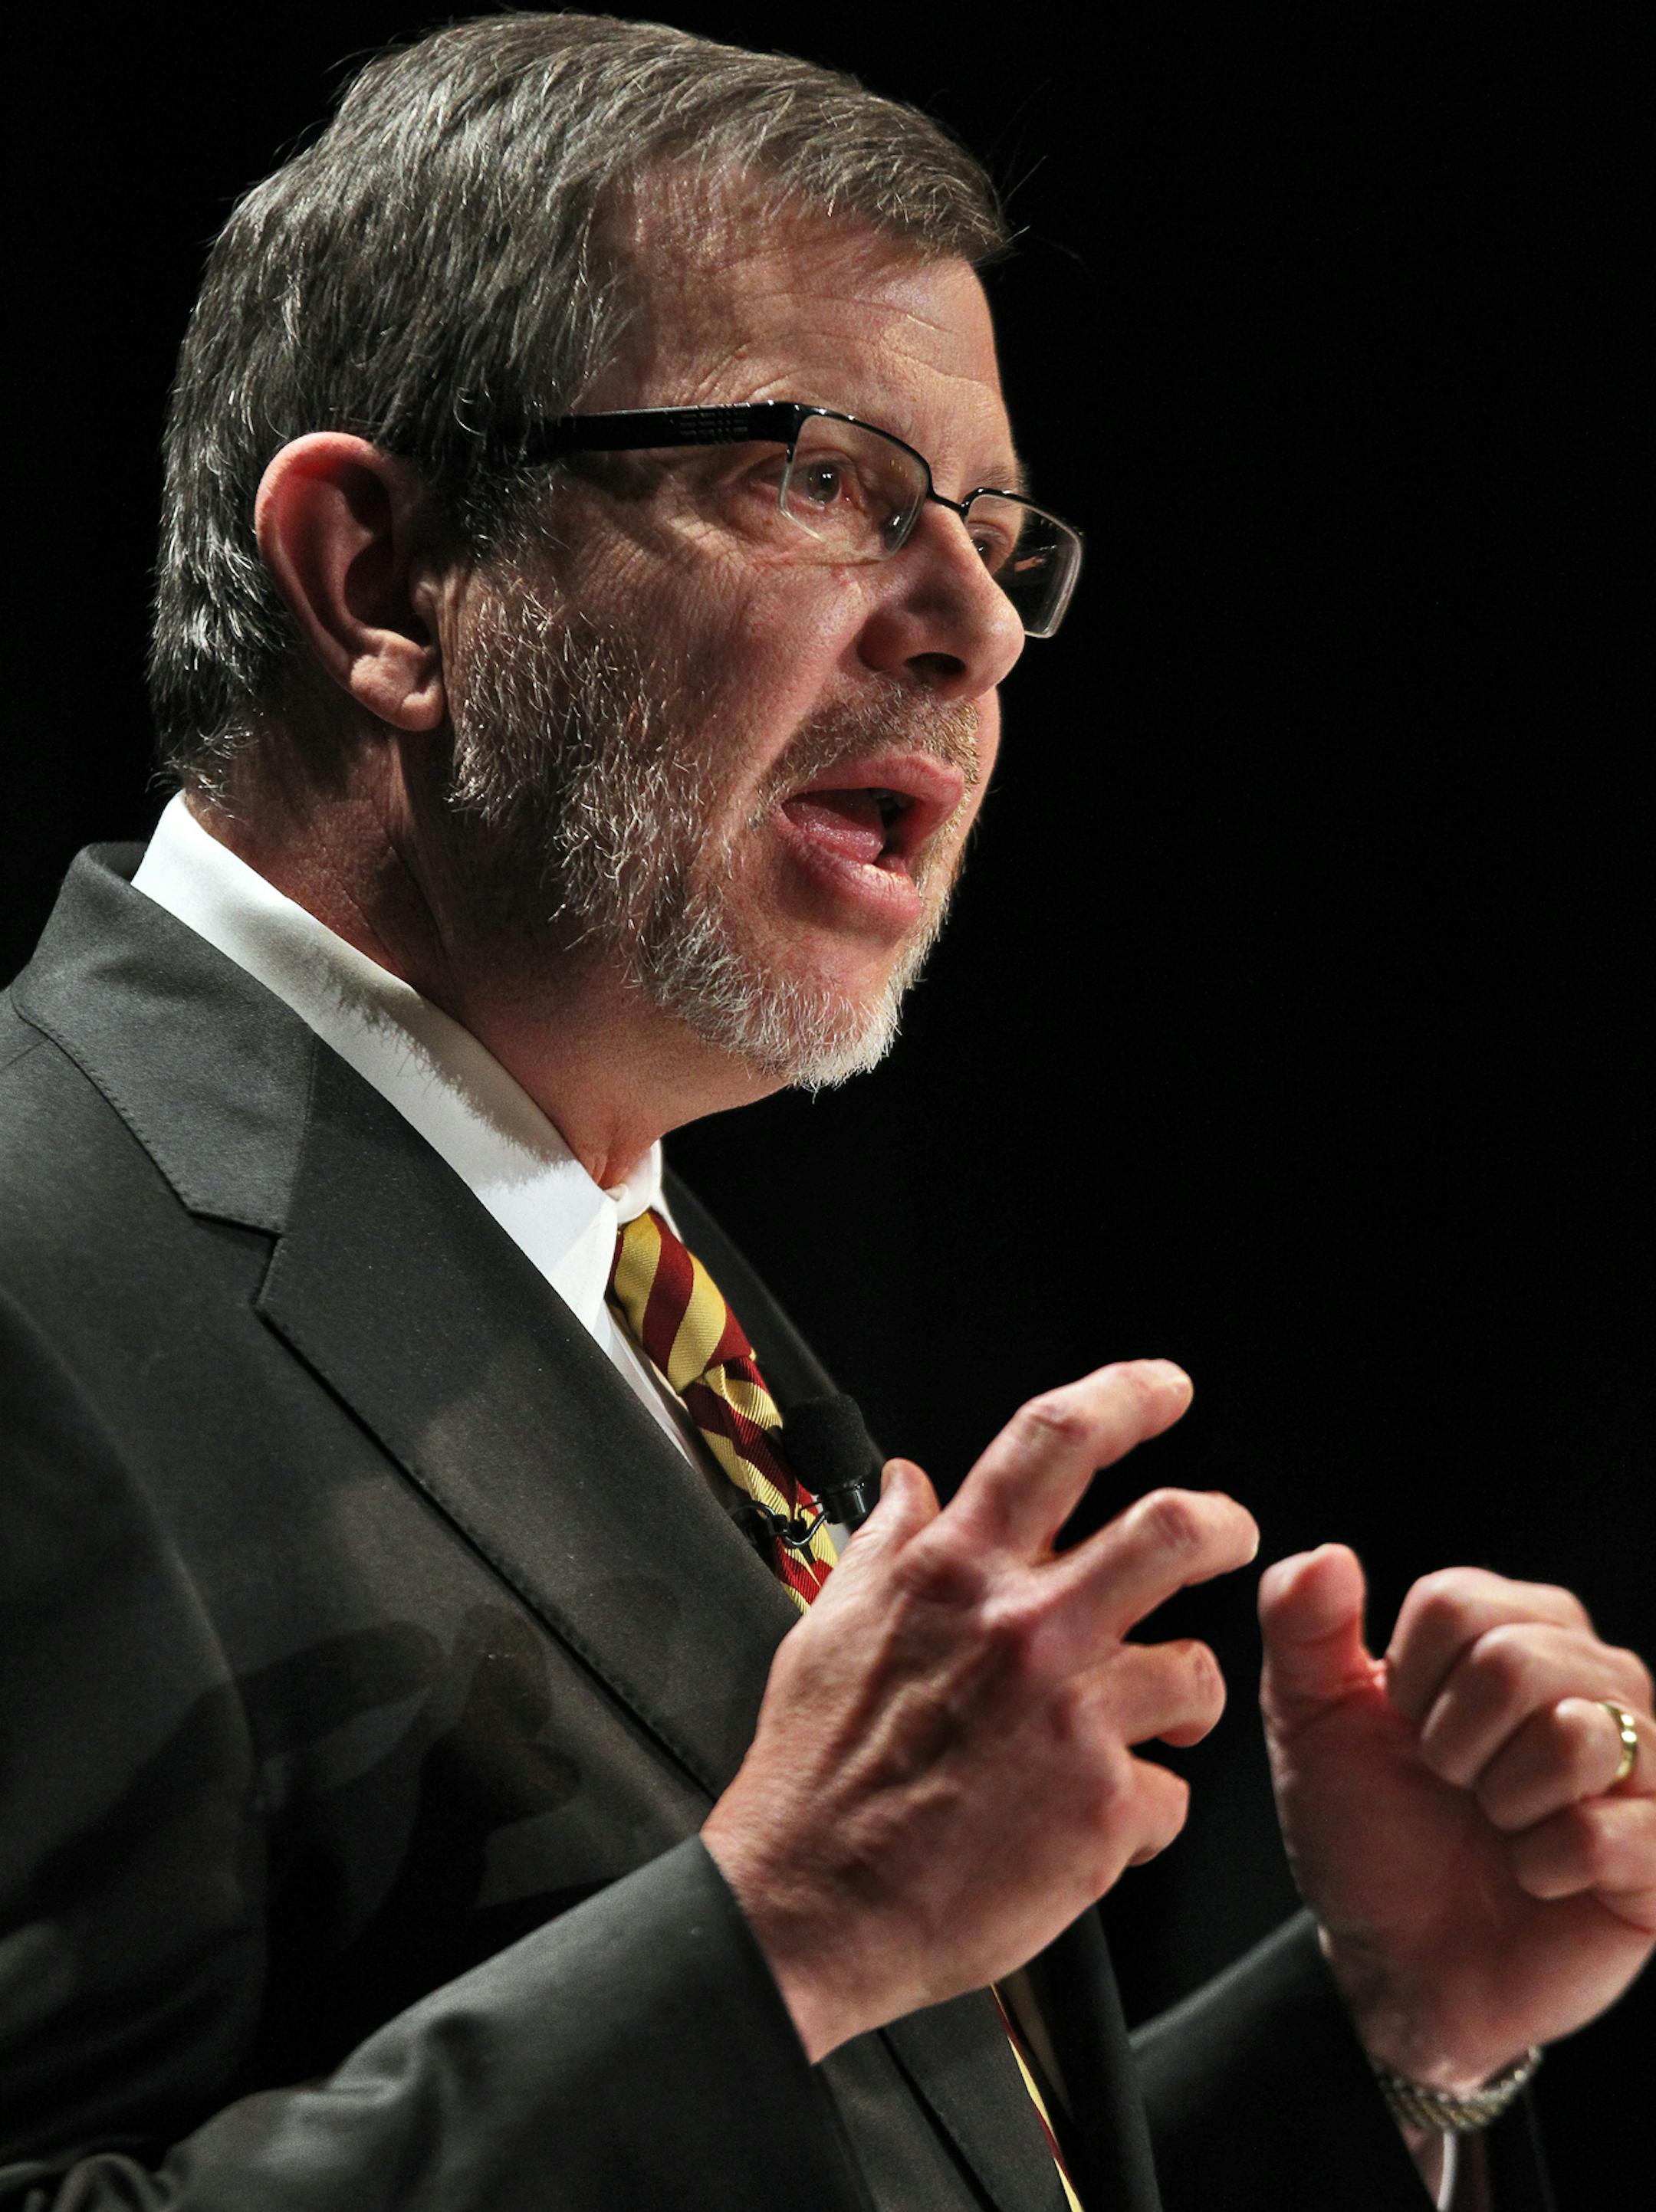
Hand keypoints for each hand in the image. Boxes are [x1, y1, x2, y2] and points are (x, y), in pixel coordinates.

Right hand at [702, 1361, 1259, 2060]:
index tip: (1165, 1389)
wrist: (809, 1908)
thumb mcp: (832, 1624)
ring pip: (1196, 1670)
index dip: (1128, 1396)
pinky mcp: (1101, 1813)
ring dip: (1186, 1696)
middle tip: (1233, 1535)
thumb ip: (888, 1543)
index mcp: (954, 1572)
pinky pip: (1171, 1795)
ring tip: (1160, 1722)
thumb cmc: (815, 1775)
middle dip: (1225, 1524)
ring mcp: (1070, 1718)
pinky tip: (1101, 1825)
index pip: (1054, 1439)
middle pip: (1172, 1528)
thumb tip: (907, 1480)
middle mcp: (1022, 1629)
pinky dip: (1145, 1811)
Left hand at [1259, 1544, 1655, 2089]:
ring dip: (1501, 1800)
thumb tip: (1327, 1556)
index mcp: (1517, 1624)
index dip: (1405, 1682)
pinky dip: (1544, 1865)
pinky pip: (1611, 1834)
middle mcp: (1597, 1676)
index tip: (1404, 1730)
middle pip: (1516, 1662)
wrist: (1398, 1959)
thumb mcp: (1308, 1718)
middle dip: (1452, 1743)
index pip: (1455, 1604)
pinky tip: (1535, 1876)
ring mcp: (1646, 1763)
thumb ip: (1300, 1623)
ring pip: (1576, 1736)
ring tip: (1498, 1824)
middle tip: (1453, 1785)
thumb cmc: (1366, 1826)